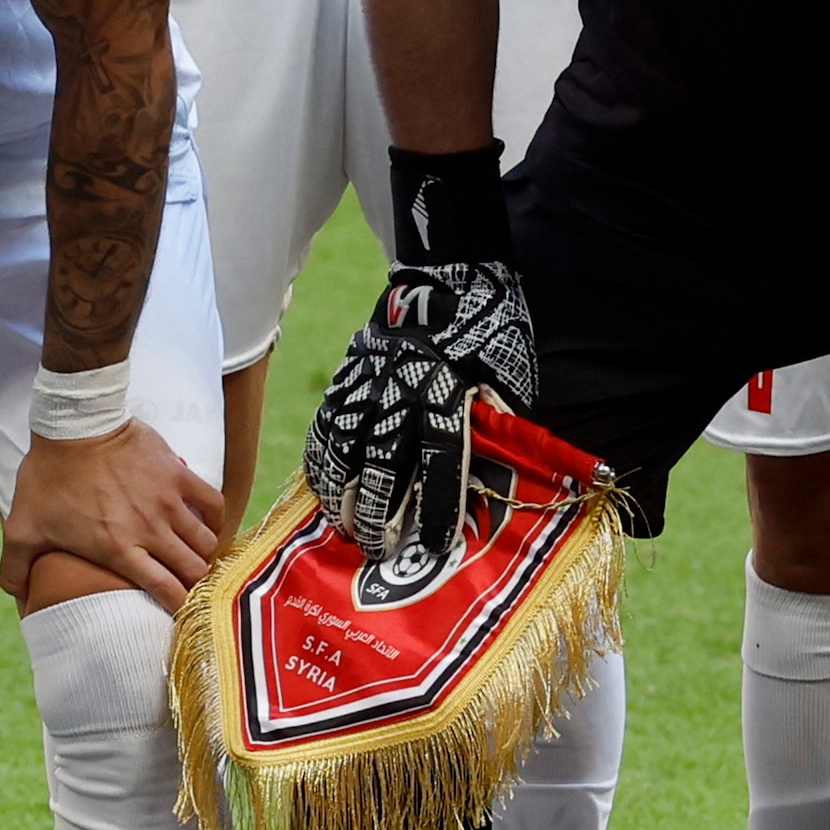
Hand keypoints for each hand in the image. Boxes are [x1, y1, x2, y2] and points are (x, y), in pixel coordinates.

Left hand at [3, 411, 230, 607]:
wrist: (74, 425)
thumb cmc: (49, 478)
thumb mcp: (22, 528)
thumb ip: (15, 569)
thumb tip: (18, 598)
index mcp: (118, 549)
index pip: (165, 589)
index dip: (178, 605)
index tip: (176, 609)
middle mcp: (150, 530)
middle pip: (193, 569)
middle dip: (193, 582)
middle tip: (188, 584)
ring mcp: (168, 502)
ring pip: (206, 541)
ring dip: (204, 553)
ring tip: (197, 557)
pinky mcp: (178, 475)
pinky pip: (213, 503)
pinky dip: (216, 518)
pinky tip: (208, 523)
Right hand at [305, 258, 537, 567]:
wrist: (449, 280)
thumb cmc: (489, 335)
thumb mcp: (509, 380)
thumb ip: (496, 427)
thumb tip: (493, 481)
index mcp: (450, 393)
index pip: (441, 460)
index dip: (438, 507)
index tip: (435, 545)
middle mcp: (404, 391)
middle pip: (382, 463)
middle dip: (377, 514)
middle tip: (378, 550)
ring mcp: (370, 383)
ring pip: (344, 447)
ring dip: (341, 494)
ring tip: (344, 529)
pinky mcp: (349, 375)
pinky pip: (326, 424)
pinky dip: (321, 460)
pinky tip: (324, 489)